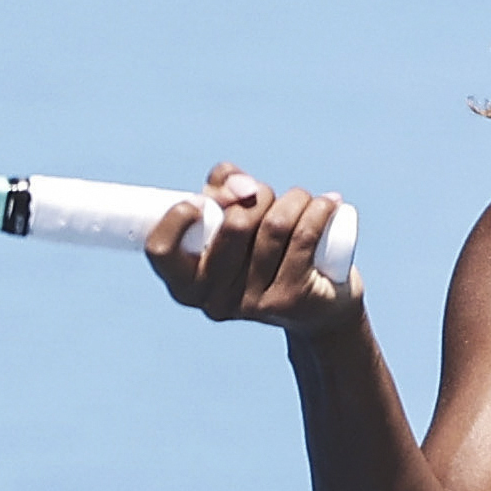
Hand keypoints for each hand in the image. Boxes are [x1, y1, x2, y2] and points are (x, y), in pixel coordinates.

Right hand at [145, 164, 361, 335]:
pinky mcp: (291, 300)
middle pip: (234, 224)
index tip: (201, 201)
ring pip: (274, 226)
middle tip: (270, 199)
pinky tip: (329, 203)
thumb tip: (244, 189)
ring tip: (303, 200)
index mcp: (186, 285)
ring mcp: (253, 304)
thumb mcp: (232, 215)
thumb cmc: (264, 250)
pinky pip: (303, 238)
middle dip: (258, 195)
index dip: (178, 217)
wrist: (319, 303)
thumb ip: (221, 186)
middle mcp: (214, 301)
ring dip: (294, 199)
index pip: (161, 250)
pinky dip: (318, 211)